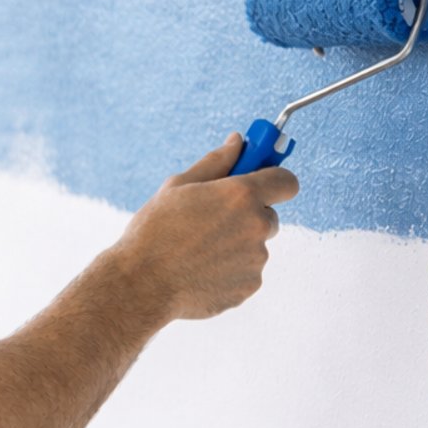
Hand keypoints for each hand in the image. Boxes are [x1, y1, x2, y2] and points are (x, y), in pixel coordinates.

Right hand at [113, 133, 299, 321]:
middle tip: (213, 220)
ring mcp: (256, 259)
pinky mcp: (250, 285)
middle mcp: (256, 226)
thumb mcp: (178, 186)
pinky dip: (230, 269)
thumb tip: (237, 142)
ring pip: (255, 245)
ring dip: (236, 244)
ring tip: (198, 250)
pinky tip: (200, 269)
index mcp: (241, 195)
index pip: (286, 181)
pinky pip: (247, 270)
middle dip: (248, 215)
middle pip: (269, 215)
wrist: (142, 284)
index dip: (275, 179)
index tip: (262, 180)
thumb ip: (216, 162)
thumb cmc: (154, 231)